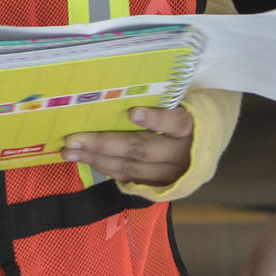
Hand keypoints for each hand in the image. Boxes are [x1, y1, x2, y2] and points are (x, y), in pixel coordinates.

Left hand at [62, 105, 192, 187]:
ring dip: (97, 159)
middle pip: (142, 149)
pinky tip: (86, 159)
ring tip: (70, 151)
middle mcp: (181, 154)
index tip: (132, 112)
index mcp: (189, 127)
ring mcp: (171, 174)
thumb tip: (121, 87)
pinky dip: (106, 168)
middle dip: (104, 144)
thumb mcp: (181, 104)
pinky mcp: (160, 188)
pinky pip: (129, 178)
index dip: (155, 118)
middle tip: (74, 138)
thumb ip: (161, 100)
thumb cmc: (184, 116)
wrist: (205, 149)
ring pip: (131, 167)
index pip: (175, 121)